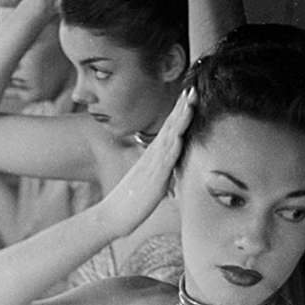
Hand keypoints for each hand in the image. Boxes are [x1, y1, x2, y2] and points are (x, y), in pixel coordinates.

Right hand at [100, 86, 195, 237]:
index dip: (178, 113)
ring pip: (170, 137)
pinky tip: (181, 134)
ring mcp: (153, 167)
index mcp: (152, 158)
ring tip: (190, 101)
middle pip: (169, 127)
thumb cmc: (130, 203)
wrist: (112, 216)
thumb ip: (159, 175)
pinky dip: (174, 145)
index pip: (168, 130)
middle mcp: (152, 158)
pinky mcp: (154, 180)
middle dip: (181, 108)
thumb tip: (168, 173)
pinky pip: (165, 160)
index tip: (187, 96)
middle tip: (192, 88)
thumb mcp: (148, 184)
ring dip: (180, 119)